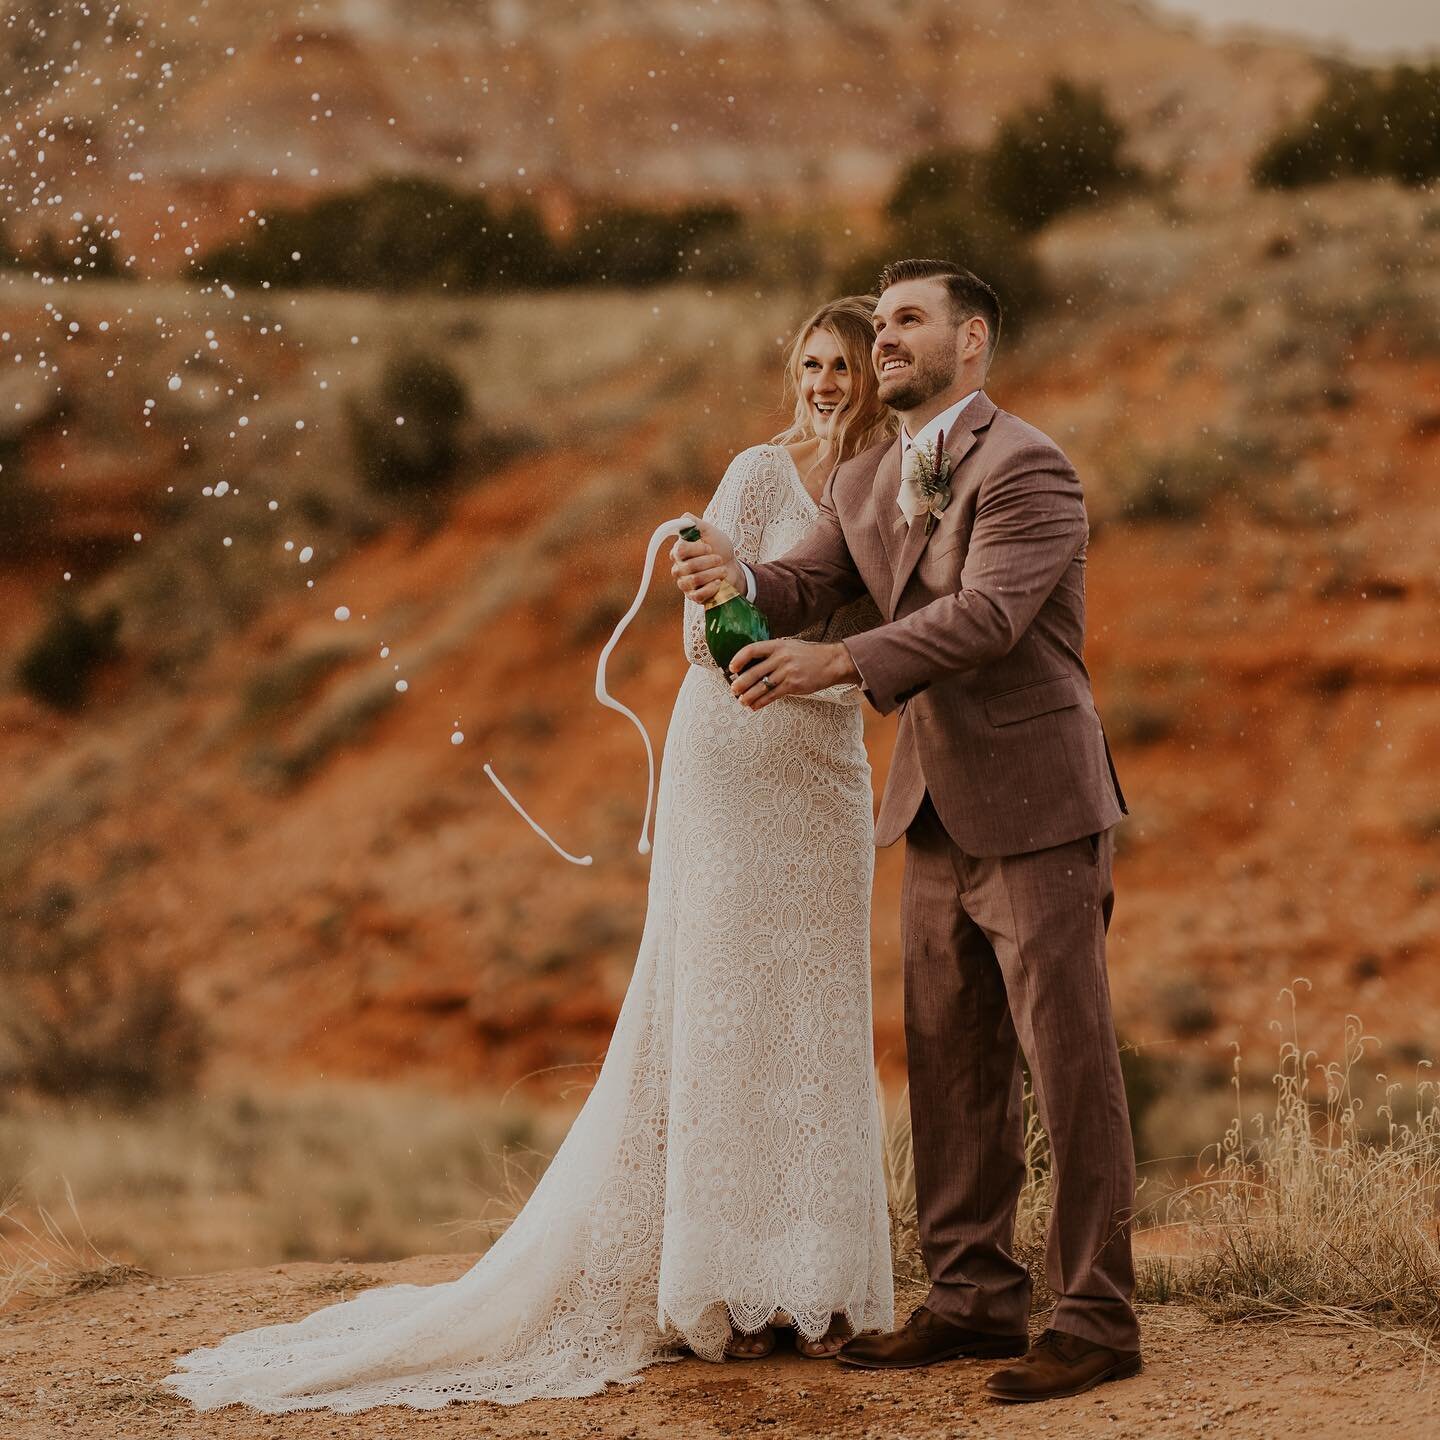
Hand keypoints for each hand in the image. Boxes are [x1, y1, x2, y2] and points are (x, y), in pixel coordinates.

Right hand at [670, 515, 742, 604]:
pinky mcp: (693, 596)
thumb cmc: (719, 548)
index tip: (709, 547)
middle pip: (688, 566)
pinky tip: (718, 582)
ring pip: (694, 580)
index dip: (696, 549)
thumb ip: (696, 524)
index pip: (680, 550)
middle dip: (709, 562)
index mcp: (679, 552)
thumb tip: (684, 517)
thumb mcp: (710, 532)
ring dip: (713, 573)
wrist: (732, 567)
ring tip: (722, 570)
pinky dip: (710, 588)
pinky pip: (697, 595)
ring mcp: (685, 584)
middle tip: (720, 559)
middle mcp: (678, 568)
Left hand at [728, 638, 859, 709]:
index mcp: (778, 645)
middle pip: (754, 672)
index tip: (731, 668)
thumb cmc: (809, 655)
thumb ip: (772, 654)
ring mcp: (787, 672)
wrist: (832, 662)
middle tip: (733, 689)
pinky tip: (755, 706)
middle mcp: (781, 658)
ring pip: (762, 687)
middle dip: (740, 683)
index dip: (739, 659)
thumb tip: (752, 666)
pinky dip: (761, 702)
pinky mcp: (793, 685)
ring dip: (749, 696)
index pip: (752, 649)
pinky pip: (773, 696)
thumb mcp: (789, 646)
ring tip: (741, 701)